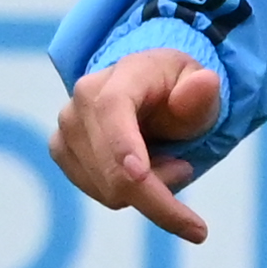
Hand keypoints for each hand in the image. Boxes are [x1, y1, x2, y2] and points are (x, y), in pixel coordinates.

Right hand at [53, 45, 225, 243]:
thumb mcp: (202, 91)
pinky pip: (96, 192)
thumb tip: (205, 83)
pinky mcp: (61, 149)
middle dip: (157, 189)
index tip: (140, 176)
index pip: (113, 108)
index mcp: (124, 73)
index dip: (123, 144)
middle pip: (111, 164)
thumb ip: (202, 94)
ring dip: (146, 191)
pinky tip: (141, 170)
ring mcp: (67, 125)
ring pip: (107, 187)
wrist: (150, 95)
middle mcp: (84, 97)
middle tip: (186, 169)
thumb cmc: (179, 93)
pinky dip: (126, 194)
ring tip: (165, 161)